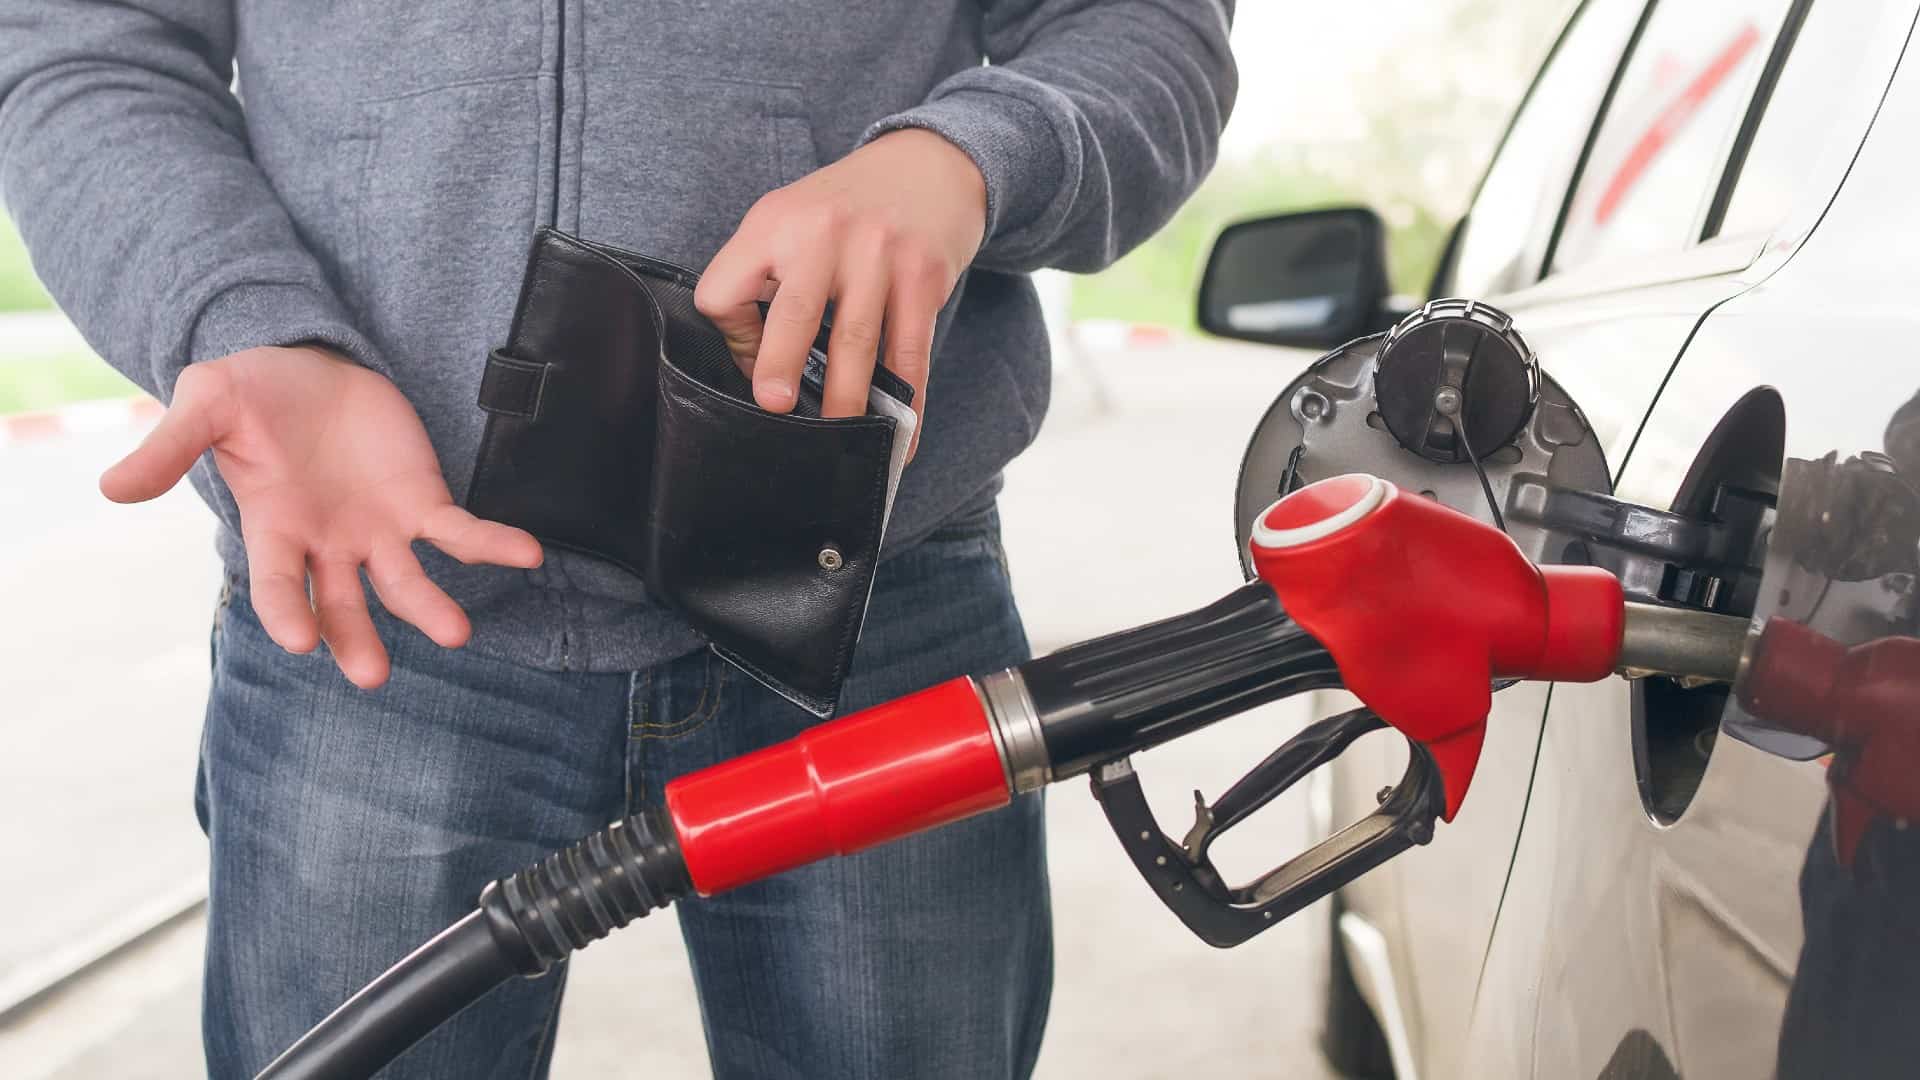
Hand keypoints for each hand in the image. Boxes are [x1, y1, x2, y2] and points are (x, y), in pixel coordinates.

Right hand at [101, 346, 542, 688]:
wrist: (307, 361)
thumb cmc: (250, 392)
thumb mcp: (205, 406)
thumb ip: (169, 449)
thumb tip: (110, 489)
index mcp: (273, 529)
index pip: (277, 584)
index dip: (287, 613)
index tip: (300, 643)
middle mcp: (327, 543)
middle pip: (344, 605)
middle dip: (357, 639)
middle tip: (374, 675)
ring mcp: (377, 530)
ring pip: (404, 583)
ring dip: (429, 608)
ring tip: (455, 633)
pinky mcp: (421, 503)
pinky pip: (459, 533)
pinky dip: (493, 544)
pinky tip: (527, 555)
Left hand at [695, 128, 986, 455]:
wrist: (930, 164)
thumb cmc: (849, 207)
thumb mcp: (791, 219)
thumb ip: (764, 279)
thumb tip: (754, 363)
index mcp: (774, 222)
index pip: (726, 288)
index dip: (730, 332)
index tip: (749, 358)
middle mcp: (824, 233)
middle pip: (793, 313)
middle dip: (781, 366)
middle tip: (775, 408)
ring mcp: (879, 253)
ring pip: (855, 341)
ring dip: (846, 398)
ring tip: (839, 435)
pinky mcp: (925, 275)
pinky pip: (910, 350)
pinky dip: (906, 397)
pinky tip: (901, 430)